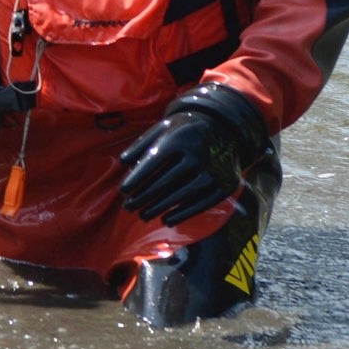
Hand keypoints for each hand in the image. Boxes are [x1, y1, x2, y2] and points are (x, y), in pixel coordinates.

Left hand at [118, 85, 267, 224]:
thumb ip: (141, 144)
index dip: (137, 179)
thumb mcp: (163, 128)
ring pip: (181, 196)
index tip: (123, 191)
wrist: (225, 129)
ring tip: (142, 215)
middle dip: (143, 197)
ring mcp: (214, 171)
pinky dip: (182, 214)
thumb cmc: (184, 130)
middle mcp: (199, 154)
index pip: (153, 162)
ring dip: (159, 208)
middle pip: (165, 182)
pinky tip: (166, 219)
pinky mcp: (226, 185)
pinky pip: (201, 204)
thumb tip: (122, 163)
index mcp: (180, 137)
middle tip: (128, 207)